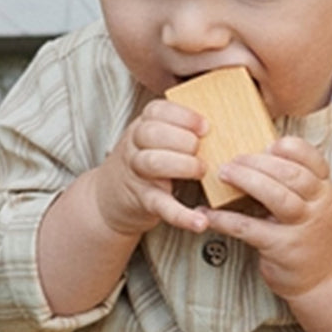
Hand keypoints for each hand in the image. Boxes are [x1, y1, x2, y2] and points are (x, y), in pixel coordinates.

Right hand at [91, 99, 210, 237]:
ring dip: (183, 165)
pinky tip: (199, 221)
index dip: (184, 116)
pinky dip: (182, 215)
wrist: (109, 199)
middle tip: (201, 150)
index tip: (204, 126)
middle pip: (152, 133)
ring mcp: (138, 174)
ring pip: (153, 162)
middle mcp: (135, 147)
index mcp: (142, 127)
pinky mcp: (145, 202)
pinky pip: (162, 206)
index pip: (157, 110)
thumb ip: (179, 129)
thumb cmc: (143, 164)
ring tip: (201, 171)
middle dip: (183, 140)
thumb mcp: (153, 139)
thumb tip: (223, 124)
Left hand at [203, 136, 331, 301]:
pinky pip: (249, 227)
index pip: (311, 158)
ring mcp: (302, 227)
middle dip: (257, 162)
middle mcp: (318, 205)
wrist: (324, 277)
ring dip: (246, 180)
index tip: (266, 145)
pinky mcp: (282, 248)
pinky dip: (225, 219)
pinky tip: (208, 214)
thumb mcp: (311, 204)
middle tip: (232, 160)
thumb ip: (292, 182)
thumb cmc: (309, 234)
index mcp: (323, 189)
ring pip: (276, 195)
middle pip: (290, 173)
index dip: (288, 147)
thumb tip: (253, 156)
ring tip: (223, 174)